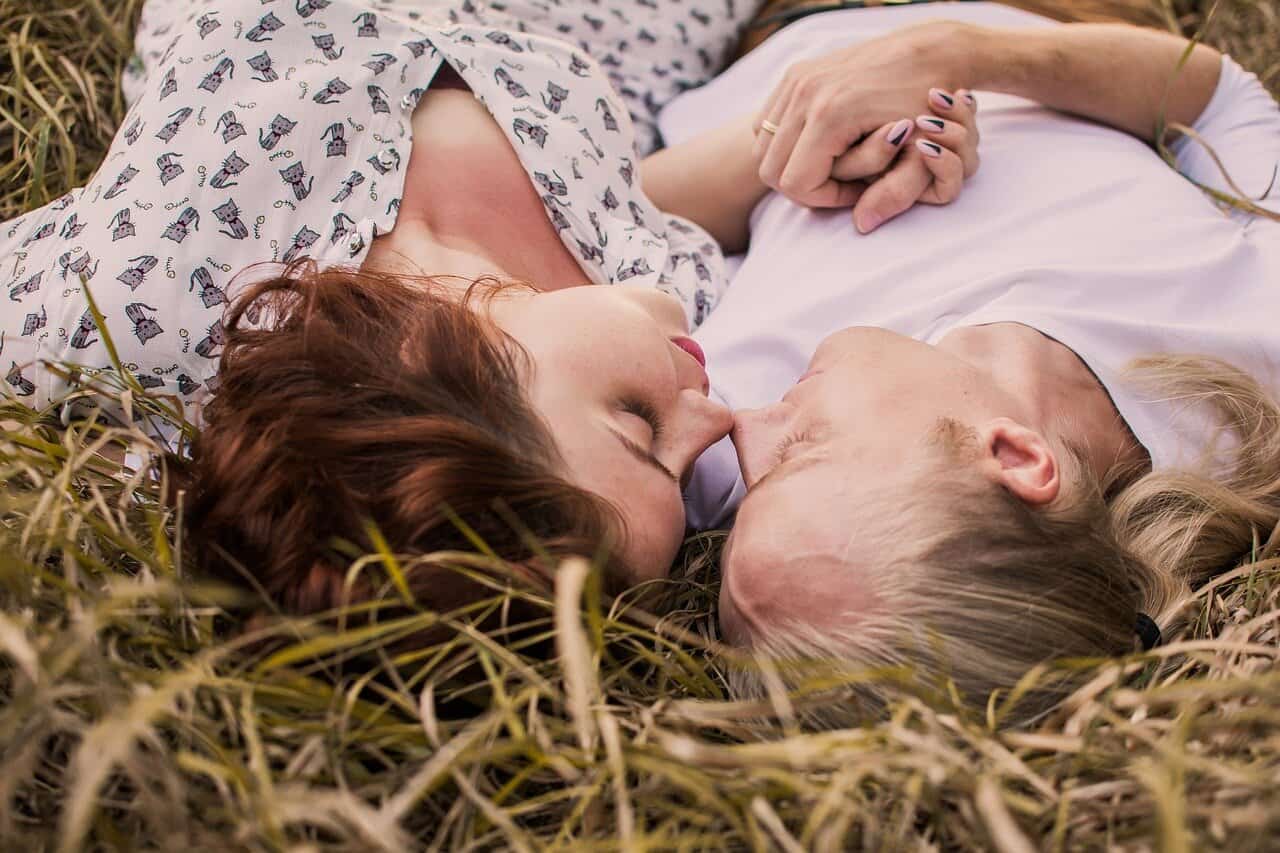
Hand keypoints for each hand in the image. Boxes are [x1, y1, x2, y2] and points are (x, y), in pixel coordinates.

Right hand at [752, 22, 976, 224]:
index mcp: (830, 114)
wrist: (932, 52)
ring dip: (792, 164)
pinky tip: (821, 142)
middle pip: (771, 170)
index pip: (794, 184)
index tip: (856, 190)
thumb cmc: (931, 107)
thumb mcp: (921, 156)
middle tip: (843, 181)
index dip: (822, 199)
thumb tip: (863, 225)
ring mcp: (796, 80)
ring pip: (763, 148)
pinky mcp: (795, 73)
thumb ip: (893, 194)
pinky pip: (767, 124)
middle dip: (804, 186)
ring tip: (834, 161)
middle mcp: (805, 93)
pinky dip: (786, 142)